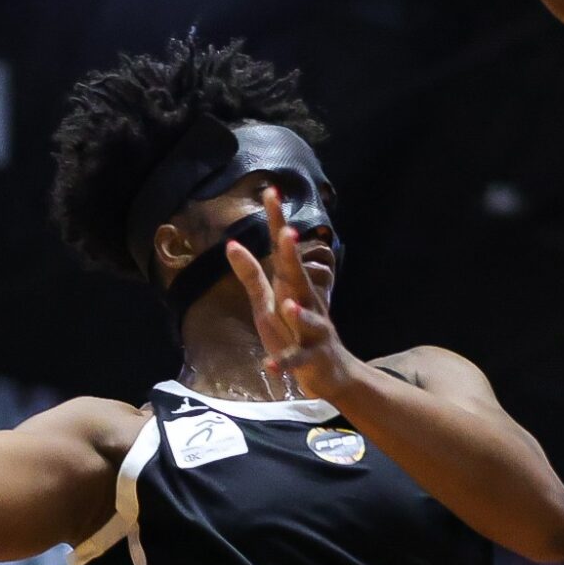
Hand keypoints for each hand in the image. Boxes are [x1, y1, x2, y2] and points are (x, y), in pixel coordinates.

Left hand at [225, 187, 362, 401]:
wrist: (331, 372)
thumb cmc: (295, 332)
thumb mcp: (269, 302)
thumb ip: (251, 274)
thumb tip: (231, 243)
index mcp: (293, 287)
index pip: (283, 251)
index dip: (277, 223)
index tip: (270, 192)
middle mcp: (307, 303)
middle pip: (299, 277)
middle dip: (294, 257)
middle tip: (289, 233)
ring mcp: (312, 331)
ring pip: (306, 320)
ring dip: (298, 313)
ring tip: (288, 304)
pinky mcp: (311, 358)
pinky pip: (297, 361)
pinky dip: (284, 363)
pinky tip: (270, 366)